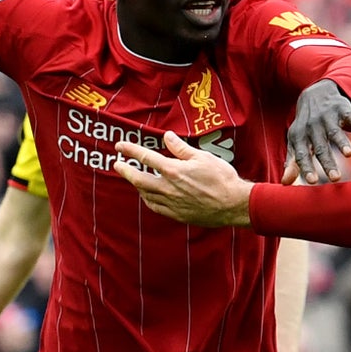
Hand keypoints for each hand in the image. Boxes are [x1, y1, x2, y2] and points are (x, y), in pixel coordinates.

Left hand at [113, 134, 252, 226]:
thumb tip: (167, 137)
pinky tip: (147, 196)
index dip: (130, 150)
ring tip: (133, 178)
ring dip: (136, 185)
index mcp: (173, 170)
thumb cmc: (221, 178)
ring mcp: (171, 203)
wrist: (233, 204)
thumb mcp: (202, 157)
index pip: (145, 157)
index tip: (120, 146)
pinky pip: (155, 207)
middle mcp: (168, 187)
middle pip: (138, 179)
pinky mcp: (177, 214)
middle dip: (124, 170)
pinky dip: (147, 199)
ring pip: (145, 194)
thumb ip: (181, 148)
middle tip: (117, 164)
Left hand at [286, 81, 350, 183]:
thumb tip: (285, 183)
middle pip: (320, 148)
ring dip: (342, 143)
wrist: (316, 94)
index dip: (306, 167)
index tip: (312, 181)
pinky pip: (349, 116)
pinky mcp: (341, 108)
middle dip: (328, 162)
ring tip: (350, 154)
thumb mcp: (297, 142)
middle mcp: (312, 127)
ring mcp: (327, 116)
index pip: (302, 155)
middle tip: (336, 178)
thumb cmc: (306, 126)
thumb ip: (292, 162)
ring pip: (334, 132)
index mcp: (299, 137)